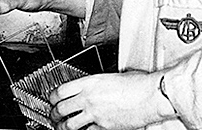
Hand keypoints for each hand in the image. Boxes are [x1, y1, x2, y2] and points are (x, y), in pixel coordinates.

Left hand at [49, 71, 170, 129]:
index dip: (52, 97)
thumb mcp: (112, 77)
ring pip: (69, 124)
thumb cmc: (137, 83)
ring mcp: (95, 114)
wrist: (150, 95)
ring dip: (62, 127)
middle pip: (61, 108)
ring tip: (61, 127)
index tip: (51, 99)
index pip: (61, 90)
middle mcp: (89, 98)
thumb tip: (91, 88)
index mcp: (89, 82)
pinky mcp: (104, 127)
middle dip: (53, 113)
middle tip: (52, 115)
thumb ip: (97, 84)